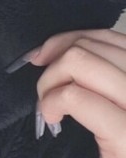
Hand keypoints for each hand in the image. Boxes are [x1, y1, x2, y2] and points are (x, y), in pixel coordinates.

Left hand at [28, 27, 125, 157]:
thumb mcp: (120, 119)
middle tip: (40, 88)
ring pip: (83, 62)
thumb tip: (61, 52)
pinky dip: (54, 100)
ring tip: (47, 107)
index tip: (43, 56)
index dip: (71, 38)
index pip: (113, 38)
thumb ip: (106, 85)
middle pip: (95, 45)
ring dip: (51, 79)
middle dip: (55, 59)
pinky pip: (79, 98)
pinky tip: (50, 118)